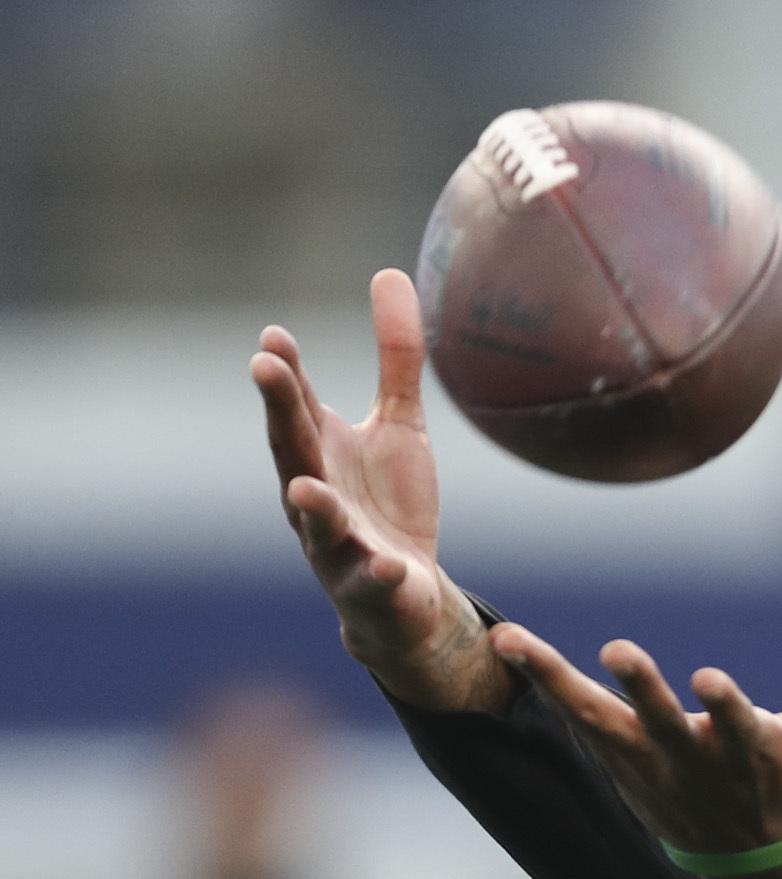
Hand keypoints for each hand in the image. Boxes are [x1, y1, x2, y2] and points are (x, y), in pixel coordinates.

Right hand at [252, 270, 508, 711]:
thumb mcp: (401, 424)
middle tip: (265, 367)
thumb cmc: (388, 502)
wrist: (405, 593)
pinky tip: (391, 566)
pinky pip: (373, 581)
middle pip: (293, 449)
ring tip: (305, 486)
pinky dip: (379, 574)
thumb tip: (389, 273)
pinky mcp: (371, 587)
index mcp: (320, 452)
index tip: (273, 336)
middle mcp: (316, 494)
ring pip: (318, 525)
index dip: (284, 373)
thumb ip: (396, 357)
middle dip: (279, 411)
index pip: (296, 406)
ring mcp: (338, 544)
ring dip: (310, 504)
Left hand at [492, 621, 781, 878]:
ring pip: (600, 721)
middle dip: (644, 691)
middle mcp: (695, 762)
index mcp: (752, 755)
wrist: (750, 858)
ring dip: (561, 683)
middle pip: (664, 723)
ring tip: (519, 642)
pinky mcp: (621, 760)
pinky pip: (576, 718)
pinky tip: (510, 645)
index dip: (723, 708)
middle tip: (621, 652)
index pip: (738, 728)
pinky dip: (544, 682)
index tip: (708, 680)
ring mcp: (650, 765)